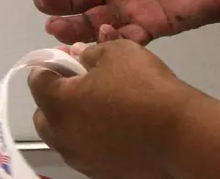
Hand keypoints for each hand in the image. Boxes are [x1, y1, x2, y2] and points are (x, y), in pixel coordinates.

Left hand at [28, 36, 191, 178]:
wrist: (182, 134)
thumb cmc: (145, 88)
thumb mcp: (117, 52)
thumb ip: (90, 52)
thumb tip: (79, 55)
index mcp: (58, 104)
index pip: (37, 80)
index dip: (50, 64)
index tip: (67, 58)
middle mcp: (62, 136)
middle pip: (44, 113)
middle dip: (56, 96)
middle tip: (81, 83)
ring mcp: (81, 159)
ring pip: (64, 136)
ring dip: (73, 119)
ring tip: (100, 105)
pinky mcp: (101, 173)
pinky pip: (86, 151)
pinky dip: (92, 138)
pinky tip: (115, 127)